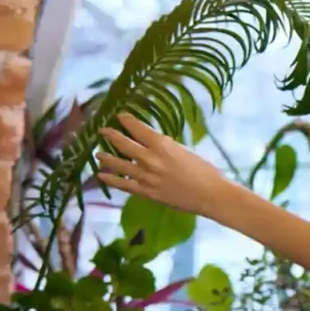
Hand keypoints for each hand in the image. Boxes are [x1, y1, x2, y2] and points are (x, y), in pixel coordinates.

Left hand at [95, 113, 228, 216]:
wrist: (210, 195)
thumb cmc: (205, 170)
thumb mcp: (186, 151)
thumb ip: (167, 147)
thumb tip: (155, 144)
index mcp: (163, 145)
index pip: (138, 129)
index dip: (127, 121)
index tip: (120, 116)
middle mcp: (150, 159)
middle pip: (124, 144)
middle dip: (111, 135)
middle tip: (102, 130)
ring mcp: (146, 176)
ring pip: (119, 165)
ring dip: (107, 158)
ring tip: (98, 154)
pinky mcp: (146, 192)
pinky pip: (124, 185)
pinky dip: (111, 180)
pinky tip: (101, 176)